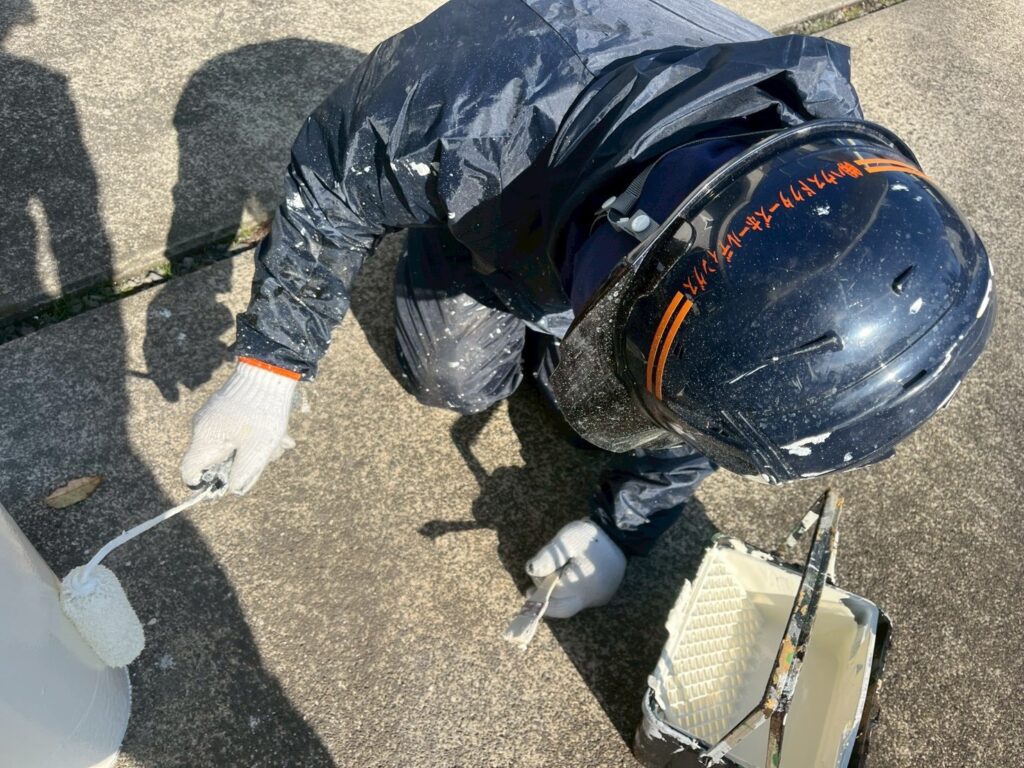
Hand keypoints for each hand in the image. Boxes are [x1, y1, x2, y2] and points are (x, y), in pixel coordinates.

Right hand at [181, 361, 297, 493]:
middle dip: (244, 463)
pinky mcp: (227, 408)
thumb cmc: (262, 413)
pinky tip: (279, 434)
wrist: (269, 372)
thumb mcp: (257, 450)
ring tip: (280, 442)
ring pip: (234, 445)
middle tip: (267, 457)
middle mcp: (204, 427)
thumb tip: (233, 489)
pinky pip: (240, 431)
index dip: (204, 484)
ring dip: (258, 449)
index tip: (225, 484)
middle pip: (219, 459)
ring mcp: (215, 416)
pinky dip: (258, 436)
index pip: (189, 470)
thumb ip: (243, 474)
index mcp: (204, 438)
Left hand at [525, 519, 625, 617]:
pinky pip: (582, 602)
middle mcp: (592, 597)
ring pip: (572, 606)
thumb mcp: (566, 539)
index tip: (533, 573)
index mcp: (583, 584)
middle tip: (530, 592)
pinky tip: (564, 584)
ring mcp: (599, 599)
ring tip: (546, 586)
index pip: (554, 591)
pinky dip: (569, 596)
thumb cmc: (590, 535)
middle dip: (545, 601)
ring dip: (557, 599)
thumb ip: (548, 556)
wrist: (618, 533)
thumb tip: (530, 570)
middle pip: (562, 609)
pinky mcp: (603, 596)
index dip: (540, 583)